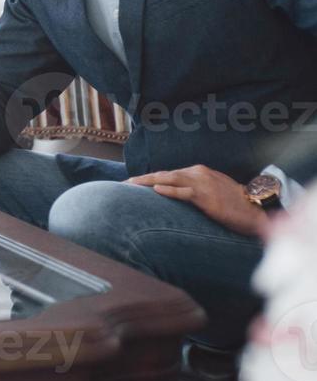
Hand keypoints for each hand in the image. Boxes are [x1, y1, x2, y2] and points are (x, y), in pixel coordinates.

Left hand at [125, 165, 269, 236]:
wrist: (256, 208)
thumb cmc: (234, 202)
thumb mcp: (211, 190)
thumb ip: (193, 188)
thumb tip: (175, 193)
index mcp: (198, 172)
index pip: (167, 174)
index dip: (149, 178)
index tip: (132, 183)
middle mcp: (198, 173)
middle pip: (163, 175)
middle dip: (142, 179)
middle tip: (123, 184)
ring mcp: (202, 184)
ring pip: (169, 180)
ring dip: (148, 182)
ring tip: (131, 185)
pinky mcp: (207, 197)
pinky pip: (184, 192)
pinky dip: (169, 190)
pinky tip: (156, 190)